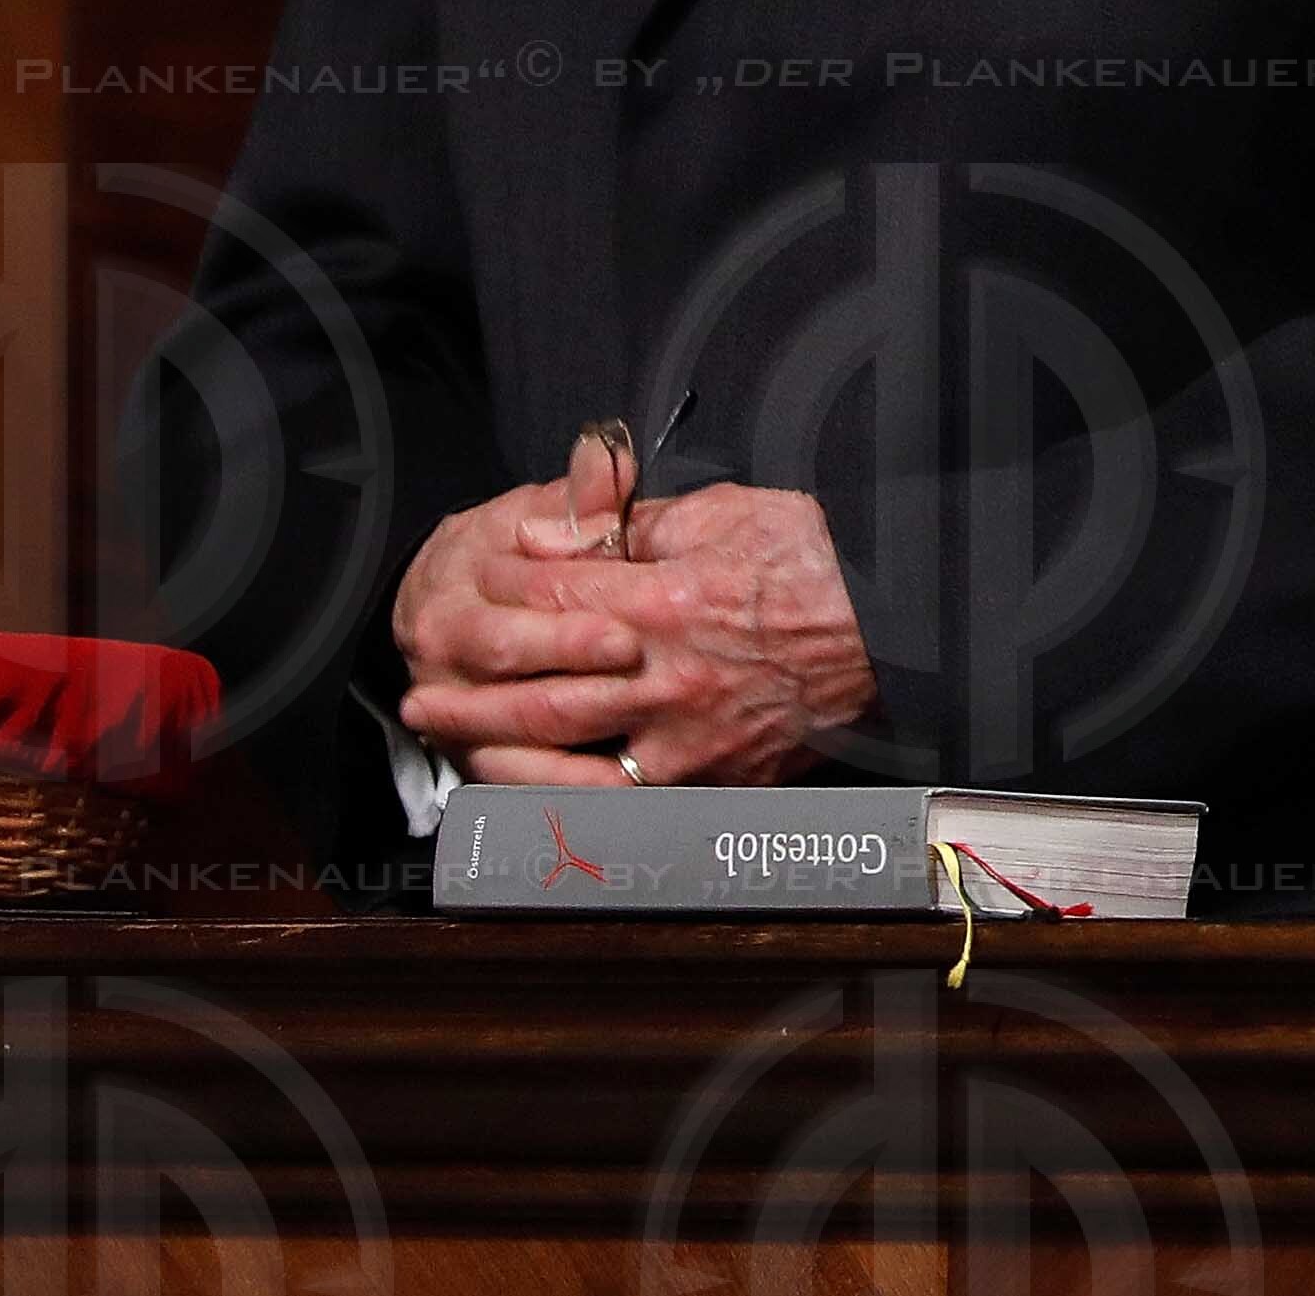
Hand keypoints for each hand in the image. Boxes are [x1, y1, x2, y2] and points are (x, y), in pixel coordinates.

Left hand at [397, 476, 875, 787]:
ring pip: (568, 759)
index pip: (555, 604)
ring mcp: (688, 738)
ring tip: (454, 747)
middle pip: (540, 692)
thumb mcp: (725, 512)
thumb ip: (630, 526)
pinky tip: (530, 793)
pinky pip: (622, 800)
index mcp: (669, 601)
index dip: (501, 602)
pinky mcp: (712, 779)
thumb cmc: (813, 561)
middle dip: (469, 697)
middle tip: (419, 698)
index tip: (466, 600)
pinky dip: (565, 801)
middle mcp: (668, 678)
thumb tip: (552, 536)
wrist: (895, 626)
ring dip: (496, 755)